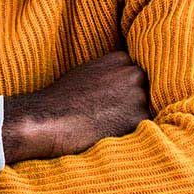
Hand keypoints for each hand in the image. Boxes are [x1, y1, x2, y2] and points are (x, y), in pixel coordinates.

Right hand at [2, 50, 150, 164]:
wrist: (47, 120)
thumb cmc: (61, 100)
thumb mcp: (88, 73)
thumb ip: (112, 74)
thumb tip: (127, 85)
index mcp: (120, 59)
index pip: (138, 76)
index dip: (127, 91)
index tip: (115, 101)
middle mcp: (133, 73)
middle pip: (147, 92)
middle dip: (134, 104)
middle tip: (110, 116)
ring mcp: (138, 95)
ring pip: (146, 111)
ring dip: (132, 120)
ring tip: (105, 125)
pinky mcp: (138, 119)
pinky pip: (144, 130)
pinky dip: (130, 134)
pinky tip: (109, 135)